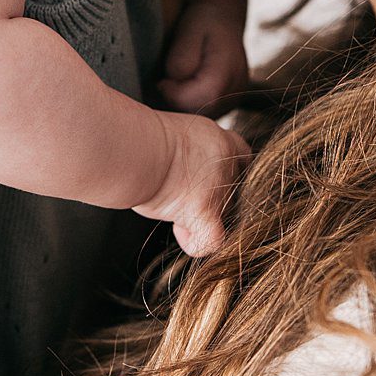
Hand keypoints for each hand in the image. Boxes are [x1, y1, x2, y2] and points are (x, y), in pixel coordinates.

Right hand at [133, 110, 251, 258]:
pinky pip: (213, 240)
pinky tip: (180, 229)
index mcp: (219, 139)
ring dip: (199, 217)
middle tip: (179, 193)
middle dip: (210, 198)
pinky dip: (195, 242)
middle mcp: (226, 163)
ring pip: (223, 216)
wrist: (133, 148)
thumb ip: (193, 152)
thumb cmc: (140, 140)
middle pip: (233, 191)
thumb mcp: (176, 134)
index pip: (243, 157)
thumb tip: (186, 171)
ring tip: (171, 207)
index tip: (207, 178)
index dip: (228, 171)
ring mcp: (219, 189)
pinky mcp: (206, 211)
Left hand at [155, 1, 252, 117]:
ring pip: (200, 118)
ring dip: (182, 105)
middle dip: (174, 101)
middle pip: (195, 113)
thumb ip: (181, 58)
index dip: (170, 93)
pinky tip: (184, 90)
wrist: (223, 19)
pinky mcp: (230, 105)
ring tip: (175, 84)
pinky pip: (206, 115)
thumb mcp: (188, 30)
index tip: (162, 80)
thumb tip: (173, 81)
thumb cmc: (202, 22)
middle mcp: (235, 91)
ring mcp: (234, 101)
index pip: (190, 101)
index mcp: (225, 73)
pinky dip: (191, 106)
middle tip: (165, 82)